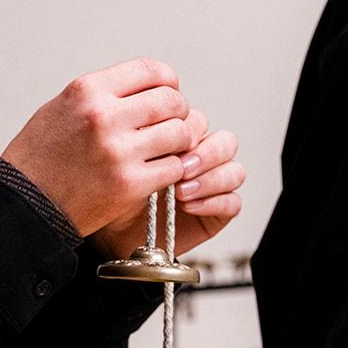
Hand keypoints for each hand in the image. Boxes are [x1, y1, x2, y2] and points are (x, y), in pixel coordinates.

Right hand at [1, 57, 203, 236]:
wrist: (26, 203)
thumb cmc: (42, 155)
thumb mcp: (64, 106)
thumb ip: (105, 94)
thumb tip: (147, 88)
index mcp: (88, 91)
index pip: (150, 70)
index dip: (168, 81)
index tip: (168, 92)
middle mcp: (104, 116)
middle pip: (171, 101)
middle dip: (179, 112)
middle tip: (172, 123)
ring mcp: (118, 152)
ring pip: (179, 134)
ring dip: (180, 142)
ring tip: (167, 149)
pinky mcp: (129, 184)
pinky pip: (174, 168)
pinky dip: (173, 170)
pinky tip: (159, 171)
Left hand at [85, 107, 242, 261]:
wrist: (113, 229)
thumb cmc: (115, 189)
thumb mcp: (120, 157)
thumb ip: (140, 135)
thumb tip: (150, 118)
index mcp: (180, 136)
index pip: (200, 120)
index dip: (189, 126)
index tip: (167, 137)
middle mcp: (201, 157)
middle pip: (225, 141)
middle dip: (205, 153)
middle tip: (180, 166)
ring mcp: (212, 184)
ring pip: (234, 170)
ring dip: (211, 178)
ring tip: (181, 191)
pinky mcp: (218, 211)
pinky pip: (233, 202)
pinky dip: (214, 202)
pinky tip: (188, 206)